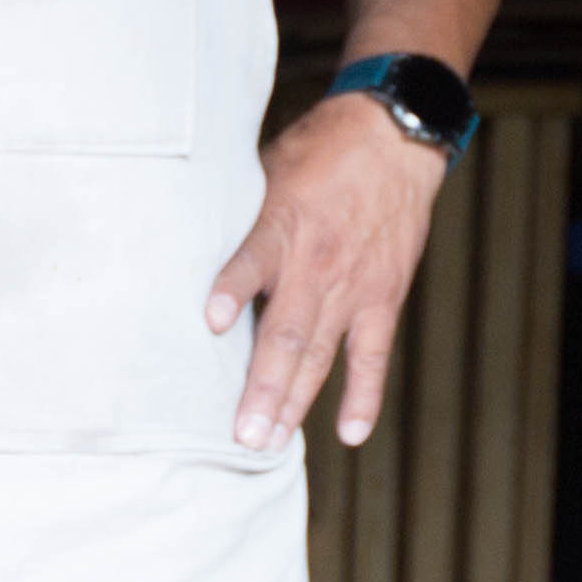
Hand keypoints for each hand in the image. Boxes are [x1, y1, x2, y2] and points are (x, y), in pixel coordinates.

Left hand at [206, 95, 453, 451]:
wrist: (395, 138)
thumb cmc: (321, 152)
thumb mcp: (267, 170)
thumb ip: (239, 218)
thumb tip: (185, 246)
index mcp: (283, 225)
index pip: (253, 260)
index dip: (232, 291)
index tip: (211, 324)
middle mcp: (317, 263)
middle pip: (287, 333)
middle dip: (264, 388)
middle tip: (244, 435)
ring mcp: (353, 287)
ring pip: (321, 354)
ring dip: (296, 401)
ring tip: (272, 442)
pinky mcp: (383, 298)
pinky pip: (373, 356)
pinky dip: (363, 395)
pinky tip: (350, 432)